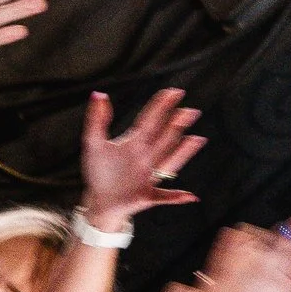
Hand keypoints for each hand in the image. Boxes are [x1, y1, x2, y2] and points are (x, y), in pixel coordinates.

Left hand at [78, 85, 201, 229]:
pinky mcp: (147, 195)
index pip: (150, 120)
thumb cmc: (99, 171)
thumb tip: (99, 94)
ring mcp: (149, 176)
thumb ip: (96, 119)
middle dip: (175, 125)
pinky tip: (190, 196)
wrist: (99, 199)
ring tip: (197, 139)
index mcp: (135, 142)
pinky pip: (164, 196)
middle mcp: (146, 157)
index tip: (174, 92)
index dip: (161, 106)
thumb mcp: (93, 143)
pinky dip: (176, 197)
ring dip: (183, 152)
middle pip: (164, 138)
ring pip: (169, 161)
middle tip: (188, 111)